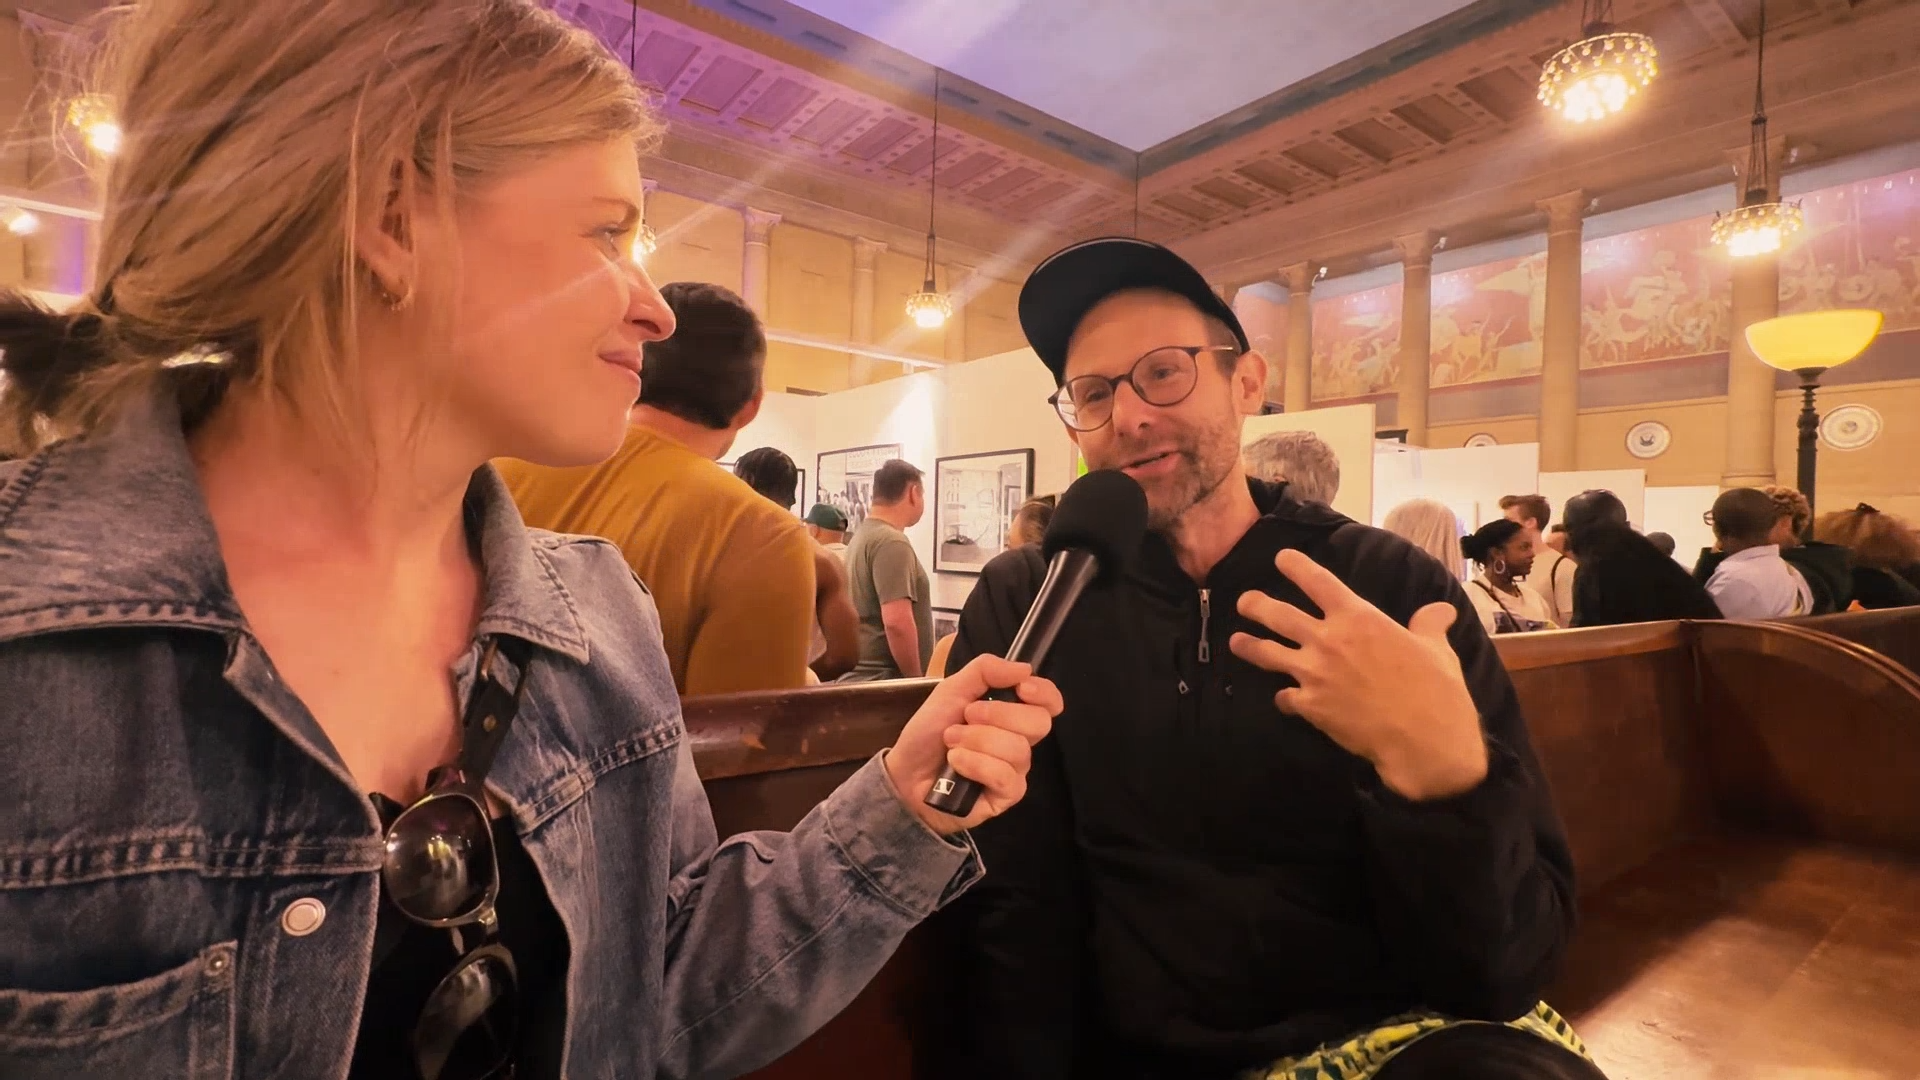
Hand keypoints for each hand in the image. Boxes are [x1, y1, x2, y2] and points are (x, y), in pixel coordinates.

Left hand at [884, 655, 1061, 834]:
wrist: (906, 773)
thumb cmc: (930, 732)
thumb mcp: (951, 690)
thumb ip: (985, 671)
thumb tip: (1026, 668)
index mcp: (1012, 713)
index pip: (1049, 702)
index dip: (1044, 693)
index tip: (1022, 688)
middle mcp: (1020, 741)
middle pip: (1040, 722)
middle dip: (999, 715)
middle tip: (966, 716)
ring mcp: (1015, 770)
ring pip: (1018, 749)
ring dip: (977, 740)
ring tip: (951, 742)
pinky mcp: (1006, 796)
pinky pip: (1004, 776)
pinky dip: (975, 764)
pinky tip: (955, 763)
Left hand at [1227, 549, 1486, 800]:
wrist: (1423, 738)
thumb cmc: (1434, 689)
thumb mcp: (1436, 649)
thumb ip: (1429, 625)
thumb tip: (1441, 610)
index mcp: (1358, 618)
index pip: (1318, 582)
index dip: (1296, 566)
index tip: (1281, 558)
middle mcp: (1328, 640)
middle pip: (1278, 615)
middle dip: (1255, 605)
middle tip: (1244, 602)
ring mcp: (1313, 674)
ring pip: (1268, 654)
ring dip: (1249, 646)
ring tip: (1236, 642)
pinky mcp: (1310, 706)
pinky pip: (1285, 698)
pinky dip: (1284, 698)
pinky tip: (1283, 700)